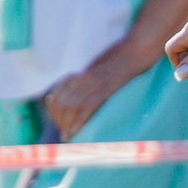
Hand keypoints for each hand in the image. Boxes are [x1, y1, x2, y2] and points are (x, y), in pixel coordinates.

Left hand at [43, 37, 158, 136]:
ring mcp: (94, 83)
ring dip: (67, 123)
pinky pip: (88, 107)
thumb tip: (74, 98)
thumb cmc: (119, 62)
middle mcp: (82, 78)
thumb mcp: (96, 70)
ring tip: (67, 135)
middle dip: (59, 120)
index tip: (56, 121)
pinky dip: (80, 120)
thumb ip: (84, 82)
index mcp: (79, 74)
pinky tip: (76, 130)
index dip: (53, 110)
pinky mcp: (106, 89)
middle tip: (63, 133)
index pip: (57, 93)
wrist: (134, 51)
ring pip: (72, 105)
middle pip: (62, 102)